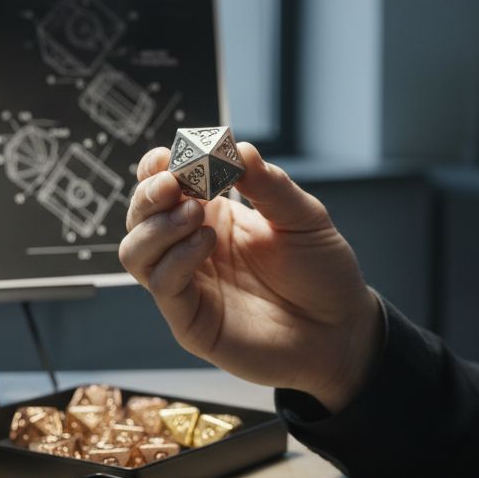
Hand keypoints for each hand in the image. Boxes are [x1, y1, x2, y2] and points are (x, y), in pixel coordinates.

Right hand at [119, 143, 381, 412]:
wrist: (341, 330)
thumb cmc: (322, 274)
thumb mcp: (302, 218)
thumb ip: (269, 185)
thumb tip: (238, 147)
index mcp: (214, 217)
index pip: (164, 186)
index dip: (159, 167)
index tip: (173, 155)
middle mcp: (192, 248)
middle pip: (140, 216)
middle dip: (148, 193)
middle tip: (174, 182)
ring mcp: (189, 285)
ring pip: (136, 252)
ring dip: (156, 226)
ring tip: (194, 211)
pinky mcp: (191, 321)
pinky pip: (163, 286)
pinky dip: (177, 258)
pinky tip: (206, 242)